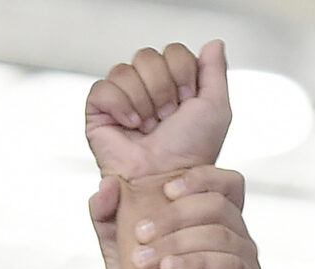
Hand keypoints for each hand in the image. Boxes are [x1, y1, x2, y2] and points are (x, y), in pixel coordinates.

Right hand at [84, 40, 230, 180]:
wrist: (166, 180)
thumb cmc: (191, 153)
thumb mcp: (216, 108)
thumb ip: (216, 72)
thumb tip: (213, 43)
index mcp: (173, 84)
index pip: (173, 51)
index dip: (182, 75)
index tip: (186, 104)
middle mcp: (146, 88)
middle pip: (148, 56)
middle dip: (163, 89)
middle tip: (166, 118)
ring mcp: (121, 98)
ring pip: (125, 70)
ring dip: (143, 102)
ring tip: (148, 126)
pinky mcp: (99, 111)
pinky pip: (103, 88)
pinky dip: (120, 107)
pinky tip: (130, 125)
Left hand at [89, 167, 259, 268]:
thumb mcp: (121, 251)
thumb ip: (109, 216)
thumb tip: (107, 186)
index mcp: (214, 219)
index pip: (225, 183)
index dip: (201, 179)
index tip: (165, 191)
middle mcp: (236, 236)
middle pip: (218, 206)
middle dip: (175, 217)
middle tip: (140, 234)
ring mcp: (245, 262)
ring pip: (221, 235)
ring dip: (178, 244)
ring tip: (144, 261)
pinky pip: (230, 267)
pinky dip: (197, 265)